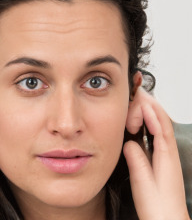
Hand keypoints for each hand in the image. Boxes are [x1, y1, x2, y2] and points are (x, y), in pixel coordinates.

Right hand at [124, 87, 189, 219]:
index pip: (161, 126)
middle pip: (163, 122)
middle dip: (152, 105)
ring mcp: (167, 156)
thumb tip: (129, 142)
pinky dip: (152, 123)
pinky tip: (145, 122)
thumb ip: (137, 159)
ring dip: (153, 112)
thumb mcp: (143, 182)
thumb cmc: (158, 207)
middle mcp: (169, 153)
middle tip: (139, 93)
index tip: (141, 98)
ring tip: (141, 101)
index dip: (151, 111)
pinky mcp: (163, 159)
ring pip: (162, 127)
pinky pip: (158, 135)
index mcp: (167, 157)